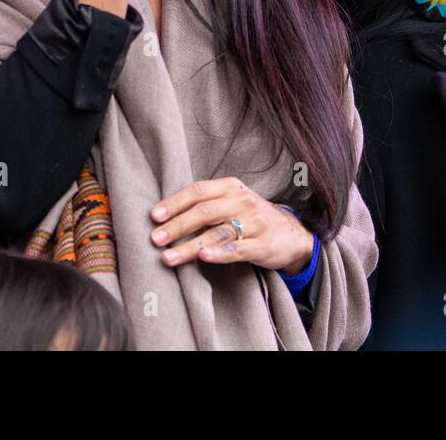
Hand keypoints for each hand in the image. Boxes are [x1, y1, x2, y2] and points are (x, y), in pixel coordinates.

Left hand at [149, 178, 314, 273]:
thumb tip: (164, 215)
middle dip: (177, 226)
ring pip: (217, 233)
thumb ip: (205, 204)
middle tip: (155, 239)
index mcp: (230, 187)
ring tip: (169, 257)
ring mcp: (254, 222)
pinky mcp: (262, 244)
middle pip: (204, 211)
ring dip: (190, 245)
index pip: (198, 191)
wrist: (291, 234)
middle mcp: (242, 201)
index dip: (174, 203)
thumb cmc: (251, 218)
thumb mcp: (231, 202)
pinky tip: (204, 257)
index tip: (153, 216)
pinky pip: (238, 249)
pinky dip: (220, 253)